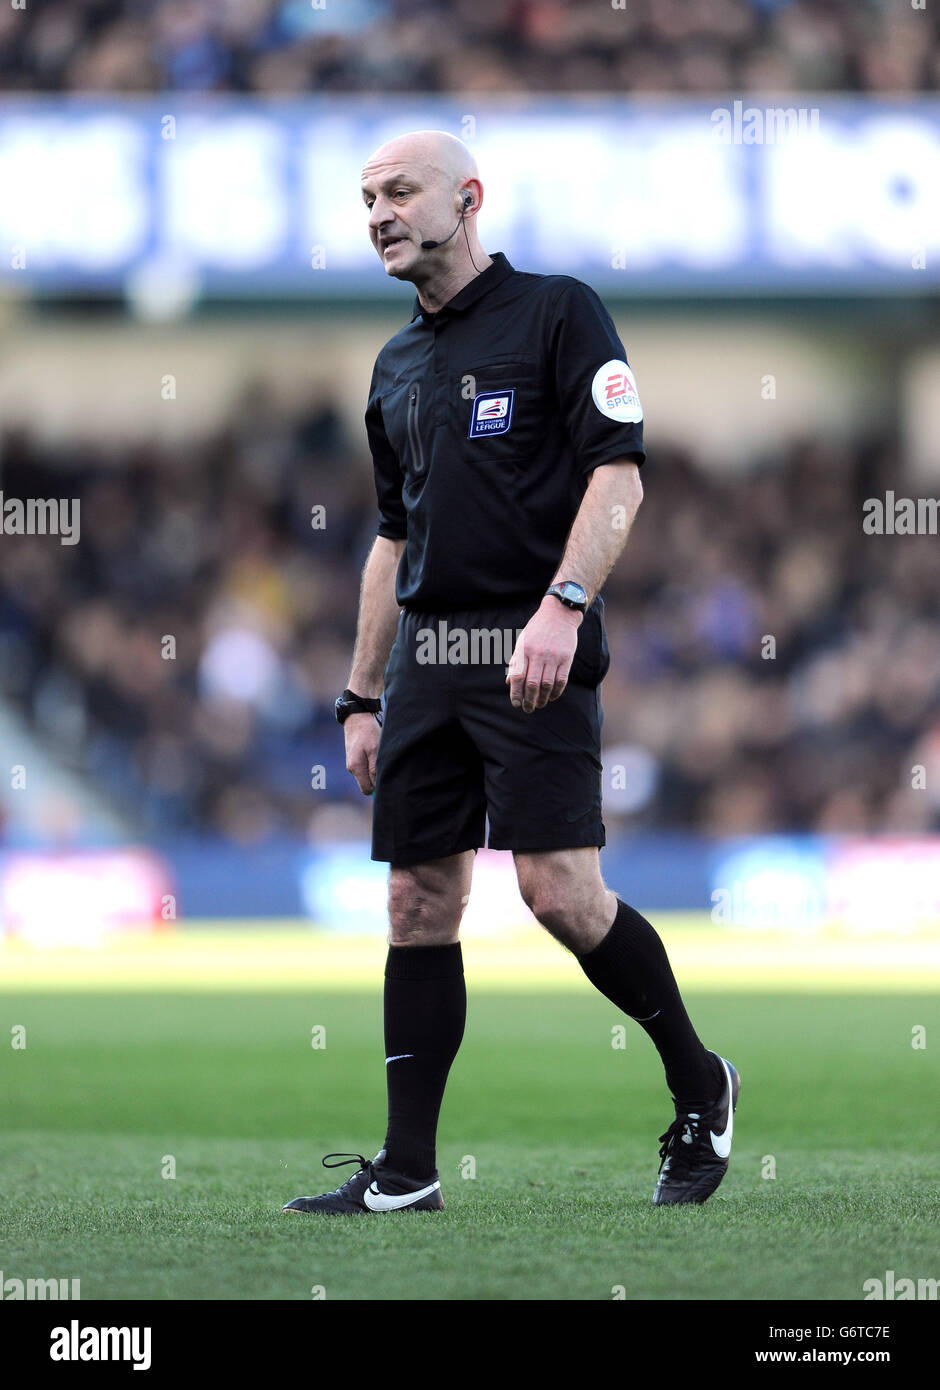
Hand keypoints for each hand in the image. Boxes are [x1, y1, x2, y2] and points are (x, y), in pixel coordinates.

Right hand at [345, 713, 380, 793]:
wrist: (357, 718)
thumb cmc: (367, 732)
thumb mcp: (375, 750)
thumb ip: (375, 768)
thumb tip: (376, 784)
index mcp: (356, 768)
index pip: (367, 790)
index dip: (377, 787)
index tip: (386, 777)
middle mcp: (352, 768)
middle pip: (366, 784)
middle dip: (376, 779)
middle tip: (385, 767)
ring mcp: (352, 763)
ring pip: (366, 775)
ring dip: (374, 770)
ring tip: (379, 757)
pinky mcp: (354, 758)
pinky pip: (365, 768)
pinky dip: (371, 764)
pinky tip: (374, 754)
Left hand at [506, 597, 581, 712]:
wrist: (559, 614)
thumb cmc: (537, 629)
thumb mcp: (522, 641)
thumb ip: (516, 661)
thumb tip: (509, 682)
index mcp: (524, 650)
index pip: (518, 676)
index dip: (516, 693)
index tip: (516, 703)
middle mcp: (538, 654)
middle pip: (532, 684)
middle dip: (529, 700)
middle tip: (527, 709)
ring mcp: (554, 656)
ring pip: (547, 685)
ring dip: (542, 699)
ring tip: (539, 705)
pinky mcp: (567, 658)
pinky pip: (561, 680)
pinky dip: (556, 692)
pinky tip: (551, 697)